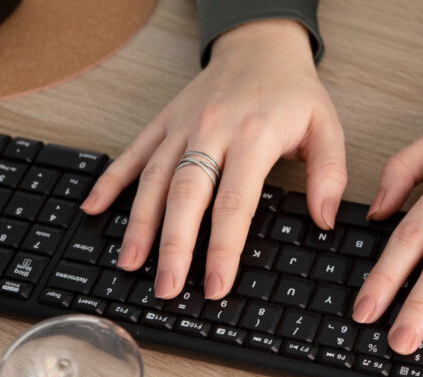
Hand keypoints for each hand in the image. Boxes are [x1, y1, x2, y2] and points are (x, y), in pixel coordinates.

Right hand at [81, 19, 346, 299]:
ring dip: (139, 224)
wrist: (260, 44)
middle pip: (185, 195)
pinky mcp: (163, 122)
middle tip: (167, 287)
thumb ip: (329, 174)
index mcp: (252, 137)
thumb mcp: (326, 127)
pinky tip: (93, 209)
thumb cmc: (293, 92)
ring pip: (154, 179)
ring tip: (129, 264)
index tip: (217, 284)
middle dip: (173, 246)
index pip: (235, 203)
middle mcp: (210, 132)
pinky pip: (132, 153)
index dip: (223, 248)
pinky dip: (110, 181)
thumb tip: (325, 220)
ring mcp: (181, 127)